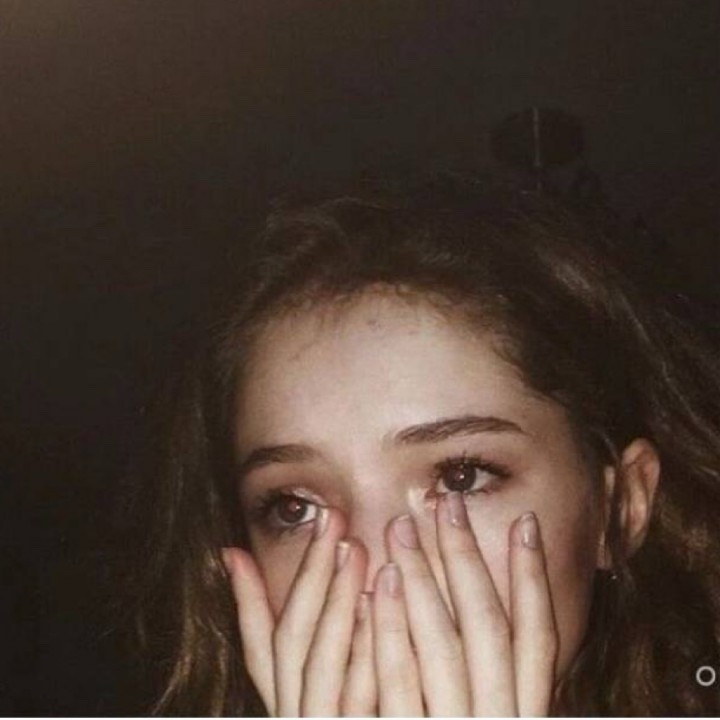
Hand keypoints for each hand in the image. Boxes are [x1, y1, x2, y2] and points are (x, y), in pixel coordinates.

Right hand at [222, 507, 377, 715]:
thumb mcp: (354, 701)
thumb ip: (347, 668)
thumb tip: (325, 599)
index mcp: (295, 713)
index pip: (260, 654)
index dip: (246, 600)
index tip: (234, 552)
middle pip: (293, 641)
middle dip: (311, 575)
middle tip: (330, 518)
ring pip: (323, 663)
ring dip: (338, 598)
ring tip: (354, 545)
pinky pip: (359, 697)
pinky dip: (367, 649)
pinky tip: (379, 603)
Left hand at [374, 492, 557, 715]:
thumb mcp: (482, 719)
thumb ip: (490, 685)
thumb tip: (485, 608)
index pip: (539, 641)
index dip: (534, 578)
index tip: (526, 520)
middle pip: (487, 628)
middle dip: (467, 559)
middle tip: (448, 502)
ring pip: (441, 645)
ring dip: (421, 580)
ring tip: (402, 527)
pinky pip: (397, 681)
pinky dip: (388, 630)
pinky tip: (377, 586)